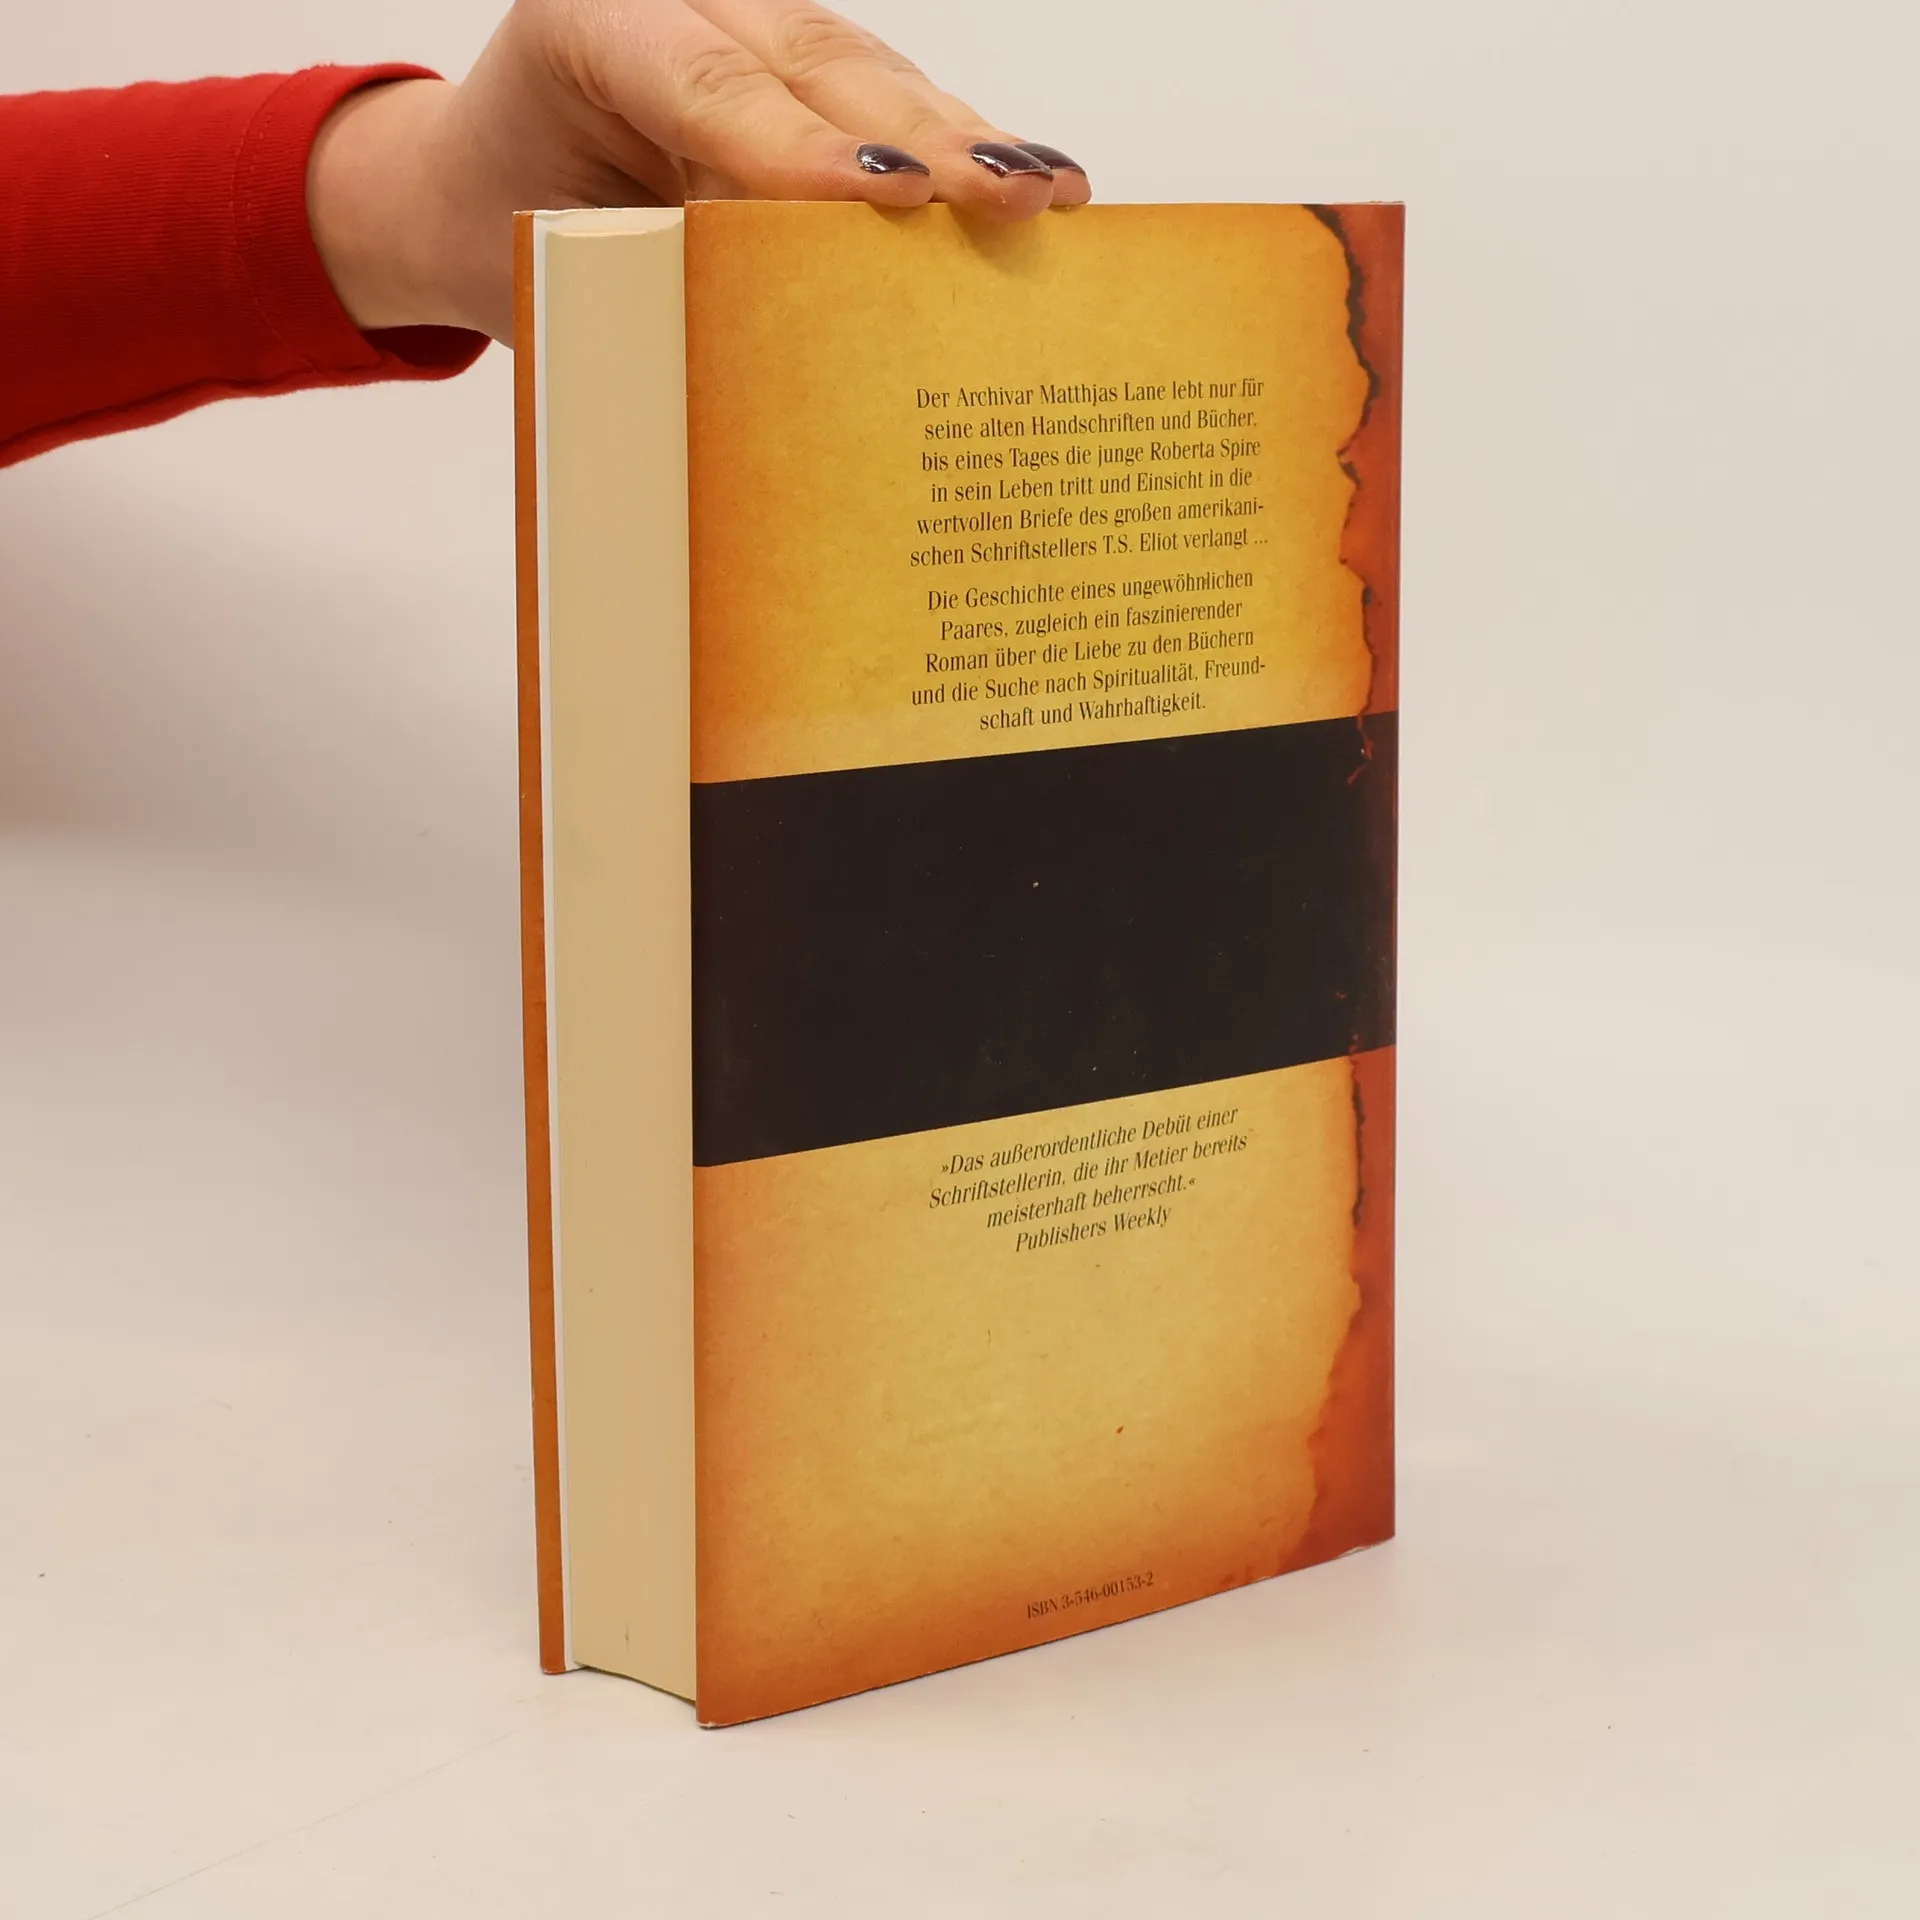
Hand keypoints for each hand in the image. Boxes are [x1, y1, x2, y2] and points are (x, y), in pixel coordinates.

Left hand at [309, 0, 1090, 344]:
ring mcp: (751, 24)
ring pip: (871, 75)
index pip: (707, 82)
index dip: (801, 143)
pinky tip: (1031, 181)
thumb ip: (656, 276)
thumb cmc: (507, 226)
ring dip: (967, 142)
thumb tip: (784, 356)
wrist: (478, 186)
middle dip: (923, 138)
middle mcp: (681, 1)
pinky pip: (885, 102)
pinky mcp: (800, 69)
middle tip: (1008, 198)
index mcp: (590, 26)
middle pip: (817, 66)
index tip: (888, 196)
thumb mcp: (557, 262)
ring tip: (1050, 193)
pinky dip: (957, 149)